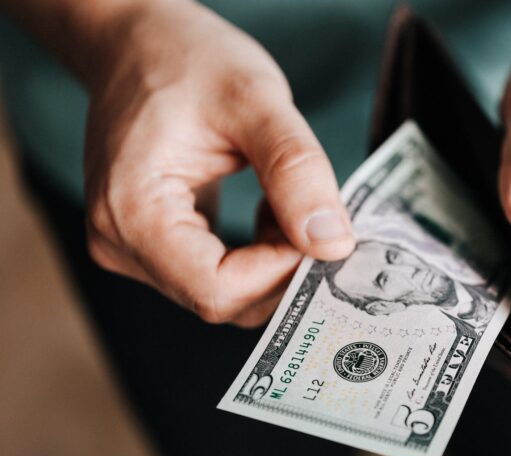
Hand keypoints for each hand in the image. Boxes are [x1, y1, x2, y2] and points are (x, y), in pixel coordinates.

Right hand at [83, 1, 354, 326]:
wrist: (139, 44)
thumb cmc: (187, 59)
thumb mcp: (256, 101)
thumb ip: (297, 172)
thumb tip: (332, 244)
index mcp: (131, 211)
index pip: (217, 289)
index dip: (280, 272)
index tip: (319, 231)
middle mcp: (120, 243)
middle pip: (221, 298)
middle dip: (282, 267)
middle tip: (317, 216)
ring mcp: (131, 247)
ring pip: (223, 292)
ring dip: (272, 260)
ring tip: (287, 202)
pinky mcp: (151, 244)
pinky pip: (215, 275)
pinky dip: (257, 255)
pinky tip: (269, 211)